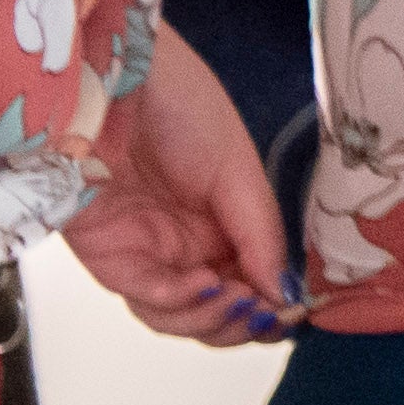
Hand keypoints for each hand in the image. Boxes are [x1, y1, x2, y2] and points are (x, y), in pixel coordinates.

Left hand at [58, 30, 300, 344]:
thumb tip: (283, 294)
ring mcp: (147, 252)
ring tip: (236, 299)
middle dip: (243, 323)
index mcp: (223, 222)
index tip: (294, 311)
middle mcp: (185, 243)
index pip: (250, 282)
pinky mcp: (109, 256)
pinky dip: (179, 303)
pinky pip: (145, 298)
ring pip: (180, 317)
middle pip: (216, 311)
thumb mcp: (239, 169)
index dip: (271, 306)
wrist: (113, 82)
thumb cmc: (180, 105)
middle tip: (266, 315)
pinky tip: (205, 284)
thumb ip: (261, 234)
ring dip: (213, 320)